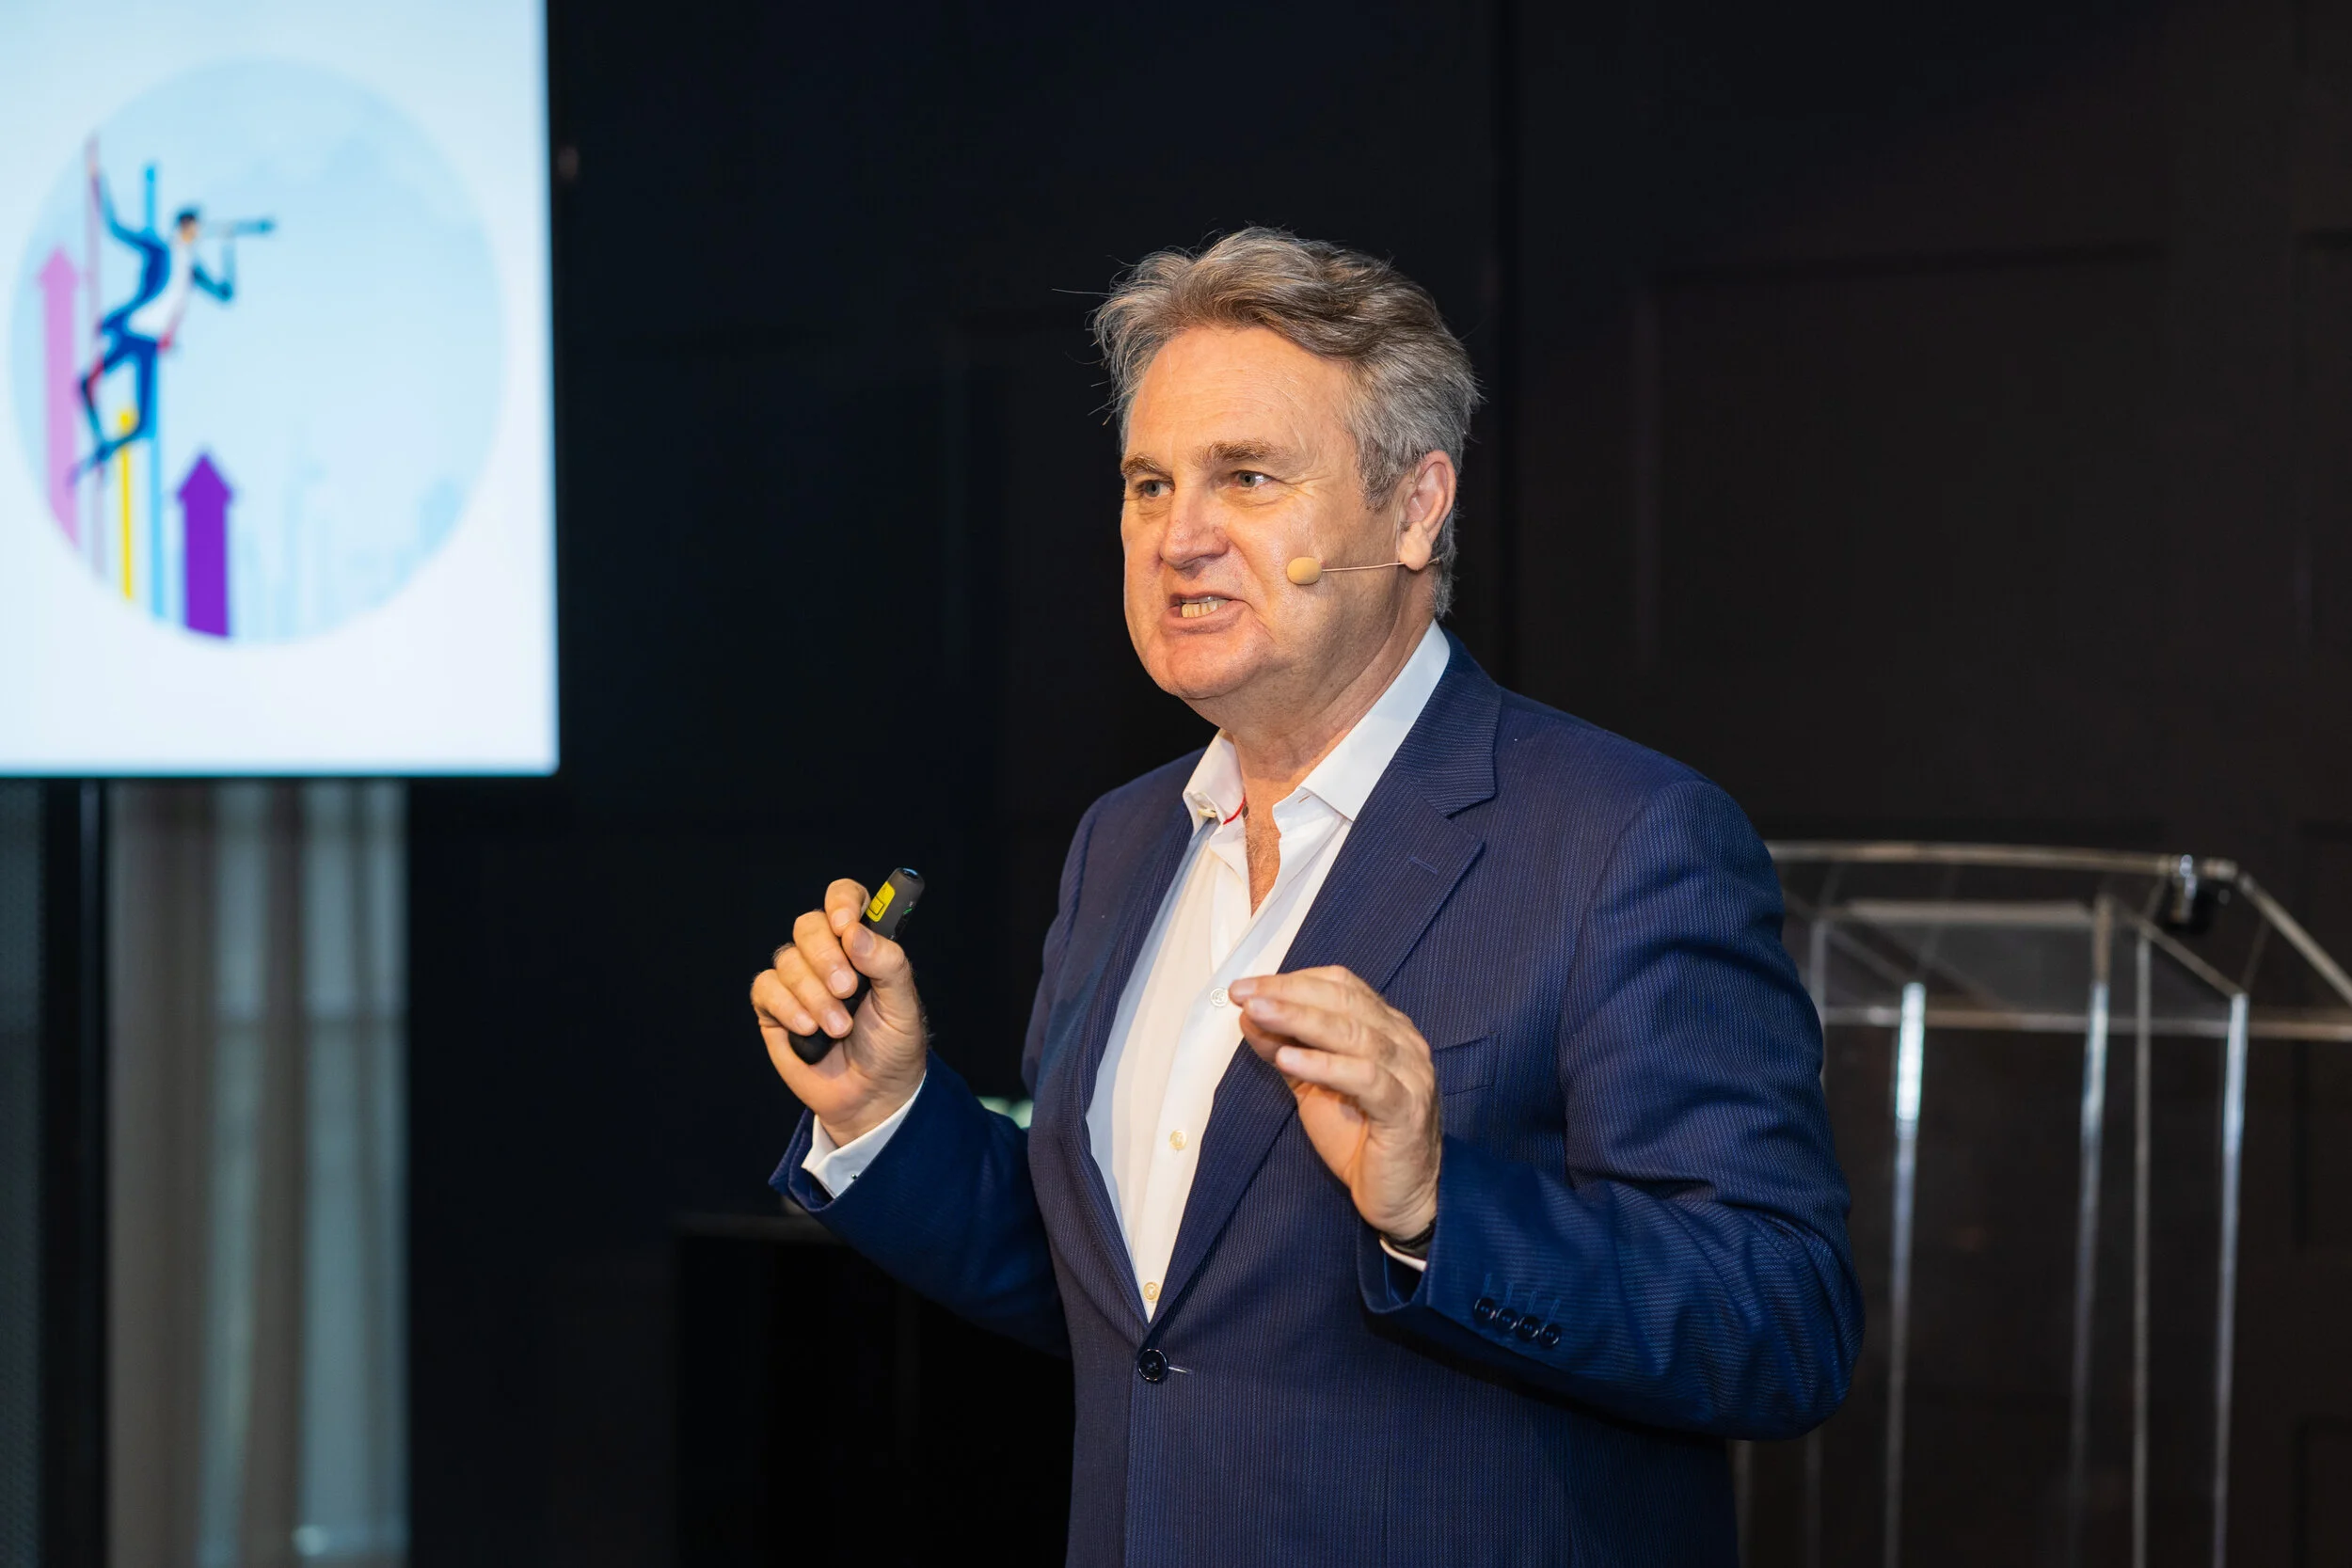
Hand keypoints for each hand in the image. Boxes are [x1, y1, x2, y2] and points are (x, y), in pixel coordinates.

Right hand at [751, 878, 926, 1144]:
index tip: (845, 924)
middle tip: (847, 990)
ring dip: (814, 995)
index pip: (845, 898)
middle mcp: (827, 955)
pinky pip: (766, 988)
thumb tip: (855, 932)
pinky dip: (789, 1008)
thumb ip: (887, 964)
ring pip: (788, 959)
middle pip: (809, 925)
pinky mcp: (774, 1008)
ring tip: (838, 1028)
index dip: (842, 902)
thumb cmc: (891, 1046)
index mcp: (861, 944)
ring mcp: (798, 980)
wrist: (871, 1095)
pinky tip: (809, 1030)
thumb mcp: (903, 1005)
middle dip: (826, 957)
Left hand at [1230, 966, 1440, 1243]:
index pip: (1340, 986)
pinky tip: (1289, 1058)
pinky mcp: (1406, 1109)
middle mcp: (1403, 1042)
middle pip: (1344, 1002)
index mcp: (1386, 1028)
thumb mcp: (1313, 1088)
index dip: (1292, 981)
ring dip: (1300, 1019)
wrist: (1402, 1197)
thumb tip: (1249, 1015)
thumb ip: (1287, 1049)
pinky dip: (1325, 1065)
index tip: (1247, 986)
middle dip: (1289, 994)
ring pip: (1354, 1033)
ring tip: (1258, 1013)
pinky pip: (1365, 1078)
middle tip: (1244, 993)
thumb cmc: (1361, 1139)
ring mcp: (1410, 1074)